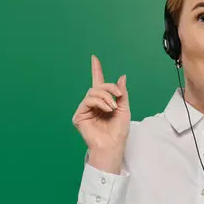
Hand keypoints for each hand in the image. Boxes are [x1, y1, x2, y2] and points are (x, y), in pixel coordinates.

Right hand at [72, 55, 130, 173]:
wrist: (113, 145)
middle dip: (109, 88)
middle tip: (118, 95)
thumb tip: (121, 76)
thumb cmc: (119, 131)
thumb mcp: (124, 109)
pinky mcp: (79, 116)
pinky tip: (107, 109)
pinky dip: (99, 102)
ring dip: (105, 97)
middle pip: (98, 87)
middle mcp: (93, 104)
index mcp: (104, 102)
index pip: (98, 83)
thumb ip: (122, 93)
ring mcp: (85, 110)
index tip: (94, 58)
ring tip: (112, 107)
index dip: (96, 70)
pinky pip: (88, 101)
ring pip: (93, 92)